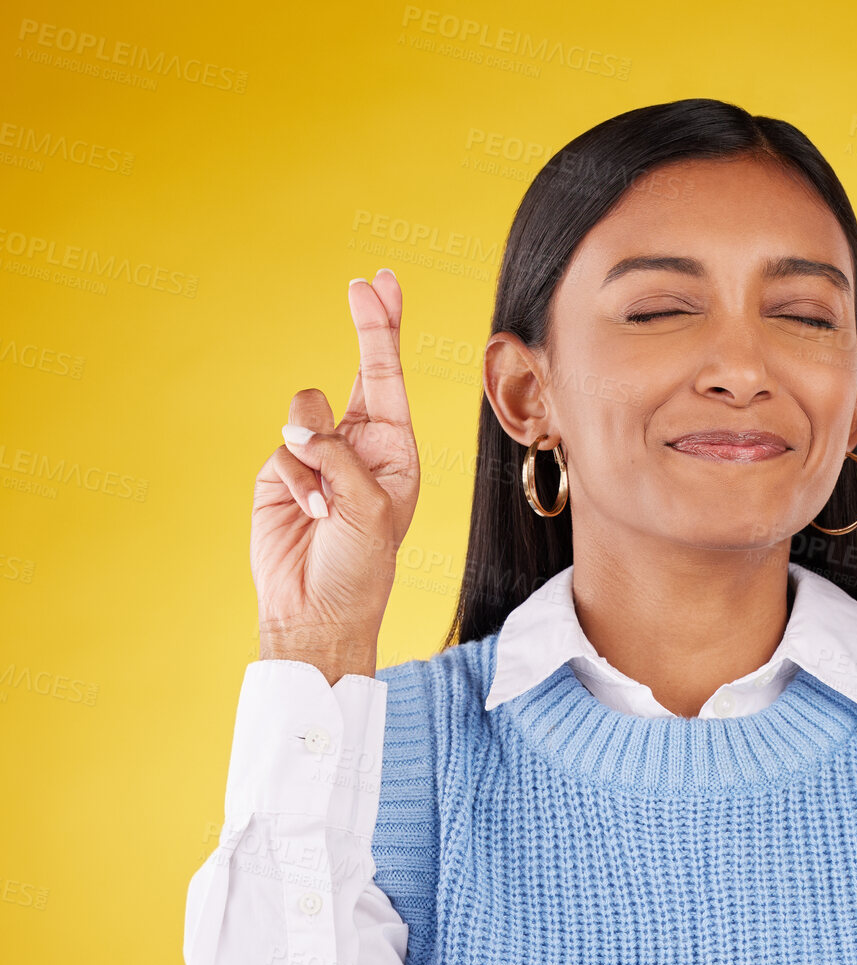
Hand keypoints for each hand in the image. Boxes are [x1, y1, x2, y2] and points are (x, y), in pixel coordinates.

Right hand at [251, 270, 419, 679]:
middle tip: (364, 285)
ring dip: (315, 450)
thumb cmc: (362, 568)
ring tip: (328, 501)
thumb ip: (341, 457)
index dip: (385, 329)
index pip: (390, 379)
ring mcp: (319, 456)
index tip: (381, 284)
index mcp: (397, 451)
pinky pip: (284, 450)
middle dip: (366, 329)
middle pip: (359, 371)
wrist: (318, 612)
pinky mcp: (283, 472)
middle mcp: (360, 446)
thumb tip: (301, 426)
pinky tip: (309, 514)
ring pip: (307, 410)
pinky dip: (296, 480)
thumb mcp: (372, 509)